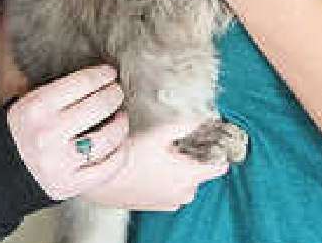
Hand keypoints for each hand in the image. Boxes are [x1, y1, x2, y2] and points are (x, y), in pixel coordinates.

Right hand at [6, 65, 129, 199]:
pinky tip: (119, 144)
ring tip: (121, 116)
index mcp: (36, 108)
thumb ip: (55, 90)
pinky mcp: (69, 185)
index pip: (82, 82)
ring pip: (108, 138)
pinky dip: (120, 153)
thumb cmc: (19, 132)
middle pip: (99, 106)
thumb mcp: (24, 102)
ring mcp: (59, 162)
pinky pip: (108, 168)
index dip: (102, 74)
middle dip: (114, 94)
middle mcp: (48, 134)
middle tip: (117, 92)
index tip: (110, 73)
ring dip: (121, 123)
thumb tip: (95, 74)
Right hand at [83, 120, 228, 210]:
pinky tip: (151, 167)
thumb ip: (185, 124)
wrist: (101, 179)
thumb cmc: (128, 156)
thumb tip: (201, 117)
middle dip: (193, 158)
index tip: (213, 140)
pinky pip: (170, 190)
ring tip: (161, 154)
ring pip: (185, 182)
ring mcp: (170, 202)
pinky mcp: (156, 205)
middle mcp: (184, 193)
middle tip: (177, 143)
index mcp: (190, 176)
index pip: (220, 166)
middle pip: (201, 173)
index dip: (218, 151)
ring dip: (179, 169)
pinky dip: (166, 179)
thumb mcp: (159, 133)